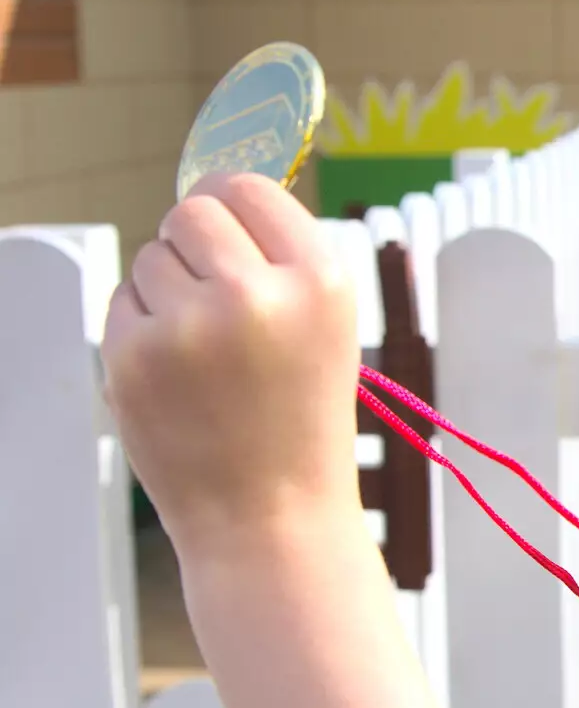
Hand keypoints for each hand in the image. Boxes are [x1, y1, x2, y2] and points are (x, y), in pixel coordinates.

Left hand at [103, 173, 361, 552]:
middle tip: (215, 295)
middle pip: (191, 213)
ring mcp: (188, 326)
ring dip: (166, 290)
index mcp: (320, 280)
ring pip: (149, 258)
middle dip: (194, 244)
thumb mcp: (328, 328)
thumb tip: (214, 191)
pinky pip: (120, 303)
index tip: (231, 231)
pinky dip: (140, 330)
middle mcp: (256, 293)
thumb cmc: (301, 422)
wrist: (272, 519)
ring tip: (204, 351)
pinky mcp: (133, 357)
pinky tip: (177, 376)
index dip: (233, 206)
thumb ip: (280, 258)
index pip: (249, 188)